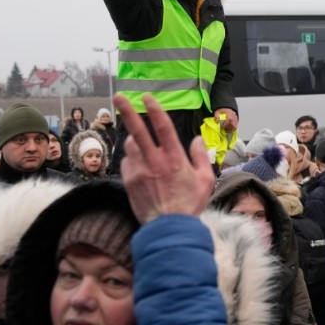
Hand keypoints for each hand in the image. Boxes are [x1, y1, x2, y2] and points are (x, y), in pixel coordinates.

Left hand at [113, 93, 214, 223]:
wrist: (169, 228)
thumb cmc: (190, 204)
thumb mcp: (206, 180)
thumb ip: (200, 157)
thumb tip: (197, 140)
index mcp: (175, 159)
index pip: (163, 128)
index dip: (155, 110)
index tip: (147, 97)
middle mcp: (155, 162)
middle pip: (138, 130)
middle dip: (127, 111)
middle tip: (119, 97)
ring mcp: (140, 171)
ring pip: (131, 146)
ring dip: (135, 140)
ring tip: (141, 143)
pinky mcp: (129, 181)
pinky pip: (128, 162)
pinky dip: (133, 159)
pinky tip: (141, 166)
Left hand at [213, 108, 238, 133]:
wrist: (225, 109)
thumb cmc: (221, 111)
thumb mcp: (217, 112)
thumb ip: (216, 116)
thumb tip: (217, 121)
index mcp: (229, 112)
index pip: (230, 119)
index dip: (226, 124)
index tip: (222, 127)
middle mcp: (234, 115)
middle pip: (233, 124)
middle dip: (227, 128)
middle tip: (223, 129)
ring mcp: (236, 119)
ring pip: (235, 126)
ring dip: (230, 130)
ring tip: (225, 130)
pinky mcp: (236, 121)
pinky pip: (235, 127)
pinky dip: (232, 130)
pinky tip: (228, 130)